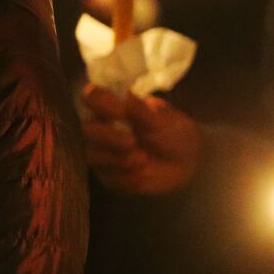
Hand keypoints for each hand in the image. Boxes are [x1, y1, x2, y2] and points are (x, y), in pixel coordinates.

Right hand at [81, 85, 200, 194]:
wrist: (187, 164)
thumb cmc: (173, 134)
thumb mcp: (165, 121)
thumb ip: (144, 111)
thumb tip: (127, 97)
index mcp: (114, 106)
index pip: (92, 97)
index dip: (100, 102)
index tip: (121, 112)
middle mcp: (101, 127)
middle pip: (87, 129)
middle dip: (107, 136)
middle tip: (132, 141)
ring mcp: (102, 152)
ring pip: (92, 155)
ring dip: (116, 158)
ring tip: (143, 158)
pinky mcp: (108, 174)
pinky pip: (107, 176)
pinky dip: (126, 174)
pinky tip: (143, 171)